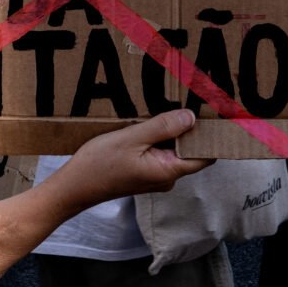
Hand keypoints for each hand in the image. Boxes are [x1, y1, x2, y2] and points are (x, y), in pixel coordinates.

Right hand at [54, 110, 212, 211]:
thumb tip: (191, 117)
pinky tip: (149, 122)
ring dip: (171, 130)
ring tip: (166, 106)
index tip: (213, 113)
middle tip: (188, 99)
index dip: (211, 136)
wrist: (74, 186)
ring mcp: (156, 175)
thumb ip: (162, 127)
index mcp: (168, 170)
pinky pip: (160, 151)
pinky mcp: (145, 172)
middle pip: (191, 150)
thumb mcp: (131, 138)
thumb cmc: (99, 164)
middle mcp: (167, 176)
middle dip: (190, 127)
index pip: (205, 155)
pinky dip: (158, 137)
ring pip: (174, 149)